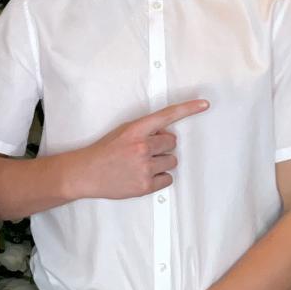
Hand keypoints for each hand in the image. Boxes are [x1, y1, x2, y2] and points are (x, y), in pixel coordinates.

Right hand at [81, 99, 208, 199]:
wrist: (86, 173)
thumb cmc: (105, 152)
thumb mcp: (123, 132)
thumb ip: (145, 132)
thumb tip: (166, 135)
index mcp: (135, 130)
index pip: (167, 116)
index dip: (188, 109)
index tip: (204, 104)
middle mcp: (141, 146)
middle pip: (172, 143)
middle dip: (162, 147)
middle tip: (145, 152)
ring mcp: (144, 167)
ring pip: (172, 161)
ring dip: (161, 163)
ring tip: (142, 165)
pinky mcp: (145, 185)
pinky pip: (167, 179)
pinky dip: (159, 178)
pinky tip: (142, 176)